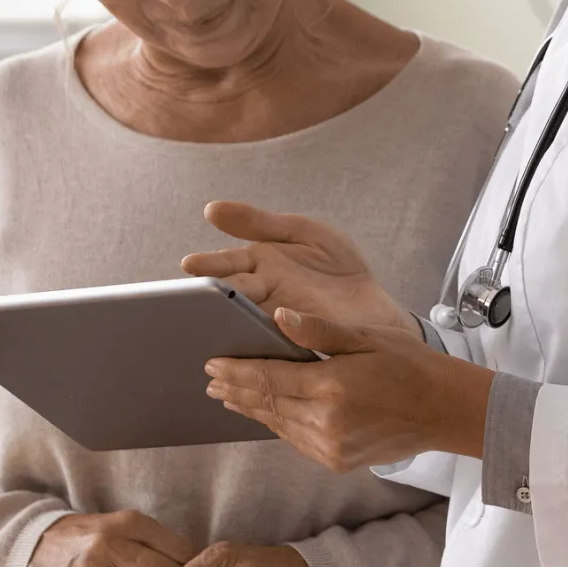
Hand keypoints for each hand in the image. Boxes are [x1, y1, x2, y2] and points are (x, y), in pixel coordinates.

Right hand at [183, 202, 419, 336]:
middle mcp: (261, 297)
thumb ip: (260, 222)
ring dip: (226, 330)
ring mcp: (274, 325)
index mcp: (259, 266)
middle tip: (190, 302)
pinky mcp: (291, 350)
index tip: (190, 265)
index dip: (209, 266)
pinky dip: (254, 353)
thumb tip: (210, 208)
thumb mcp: (303, 233)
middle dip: (210, 301)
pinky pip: (268, 351)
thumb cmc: (337, 266)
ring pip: (241, 325)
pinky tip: (245, 358)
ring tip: (211, 332)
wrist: (377, 305)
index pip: (227, 266)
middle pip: (229, 299)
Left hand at [205, 309, 495, 471]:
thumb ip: (318, 330)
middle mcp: (325, 423)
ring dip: (251, 408)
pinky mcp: (337, 460)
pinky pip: (295, 439)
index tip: (211, 364)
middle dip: (235, 390)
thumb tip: (277, 317)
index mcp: (330, 387)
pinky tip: (266, 412)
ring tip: (228, 395)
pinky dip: (276, 423)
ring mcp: (330, 446)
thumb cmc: (407, 364)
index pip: (268, 379)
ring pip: (277, 424)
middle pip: (266, 404)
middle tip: (210, 379)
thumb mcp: (364, 336)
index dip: (236, 372)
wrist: (442, 409)